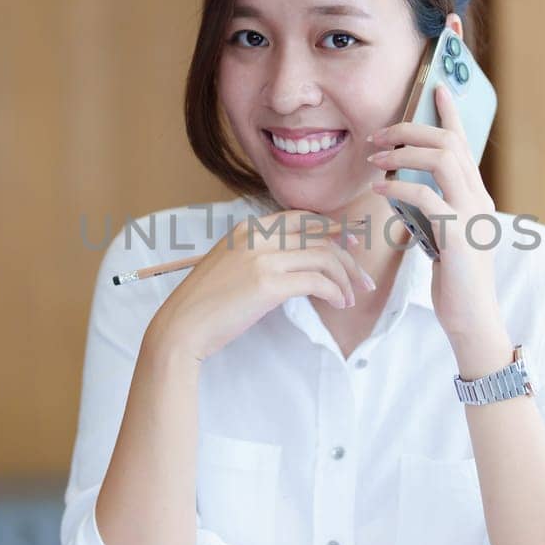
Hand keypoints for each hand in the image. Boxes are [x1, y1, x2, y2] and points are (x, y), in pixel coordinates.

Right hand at [148, 208, 375, 362]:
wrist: (181, 326)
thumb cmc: (205, 304)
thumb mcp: (230, 265)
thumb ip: (260, 256)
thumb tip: (297, 264)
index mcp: (247, 228)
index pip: (302, 219)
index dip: (332, 230)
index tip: (351, 246)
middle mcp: (257, 236)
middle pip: (319, 236)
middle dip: (349, 257)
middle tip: (363, 279)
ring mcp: (262, 258)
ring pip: (324, 256)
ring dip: (345, 278)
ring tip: (351, 298)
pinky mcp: (268, 283)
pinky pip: (317, 281)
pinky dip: (335, 292)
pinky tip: (338, 303)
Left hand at [368, 14, 507, 356]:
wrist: (471, 318)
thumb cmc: (453, 278)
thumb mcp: (441, 234)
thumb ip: (430, 206)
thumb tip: (401, 183)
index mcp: (476, 194)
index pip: (464, 141)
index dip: (451, 110)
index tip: (436, 84)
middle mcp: (479, 197)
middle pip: (449, 141)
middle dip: (411, 128)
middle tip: (378, 135)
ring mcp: (472, 215)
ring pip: (442, 158)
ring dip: (404, 151)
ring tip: (375, 157)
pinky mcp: (459, 236)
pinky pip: (428, 197)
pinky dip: (401, 187)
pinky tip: (381, 188)